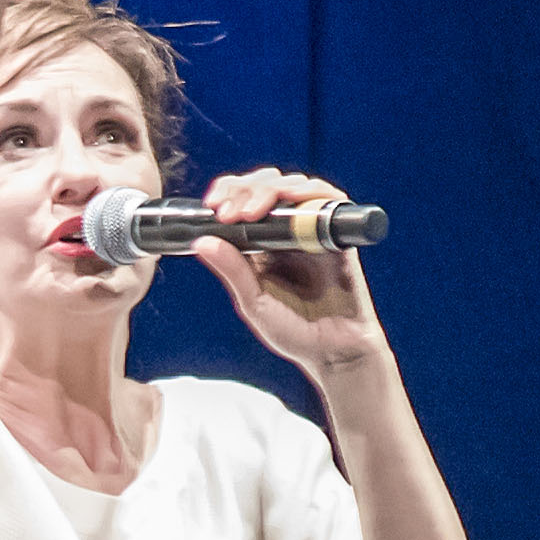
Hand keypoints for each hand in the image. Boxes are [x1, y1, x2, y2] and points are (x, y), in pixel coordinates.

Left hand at [189, 169, 389, 378]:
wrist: (335, 353)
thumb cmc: (294, 334)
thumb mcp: (254, 303)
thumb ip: (232, 272)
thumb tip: (201, 241)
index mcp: (261, 245)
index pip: (243, 201)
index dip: (229, 191)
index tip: (213, 203)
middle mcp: (287, 233)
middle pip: (268, 186)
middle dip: (247, 187)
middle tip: (231, 211)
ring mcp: (313, 232)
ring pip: (296, 187)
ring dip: (274, 187)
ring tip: (254, 210)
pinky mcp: (338, 236)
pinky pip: (330, 202)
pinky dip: (313, 191)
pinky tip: (294, 198)